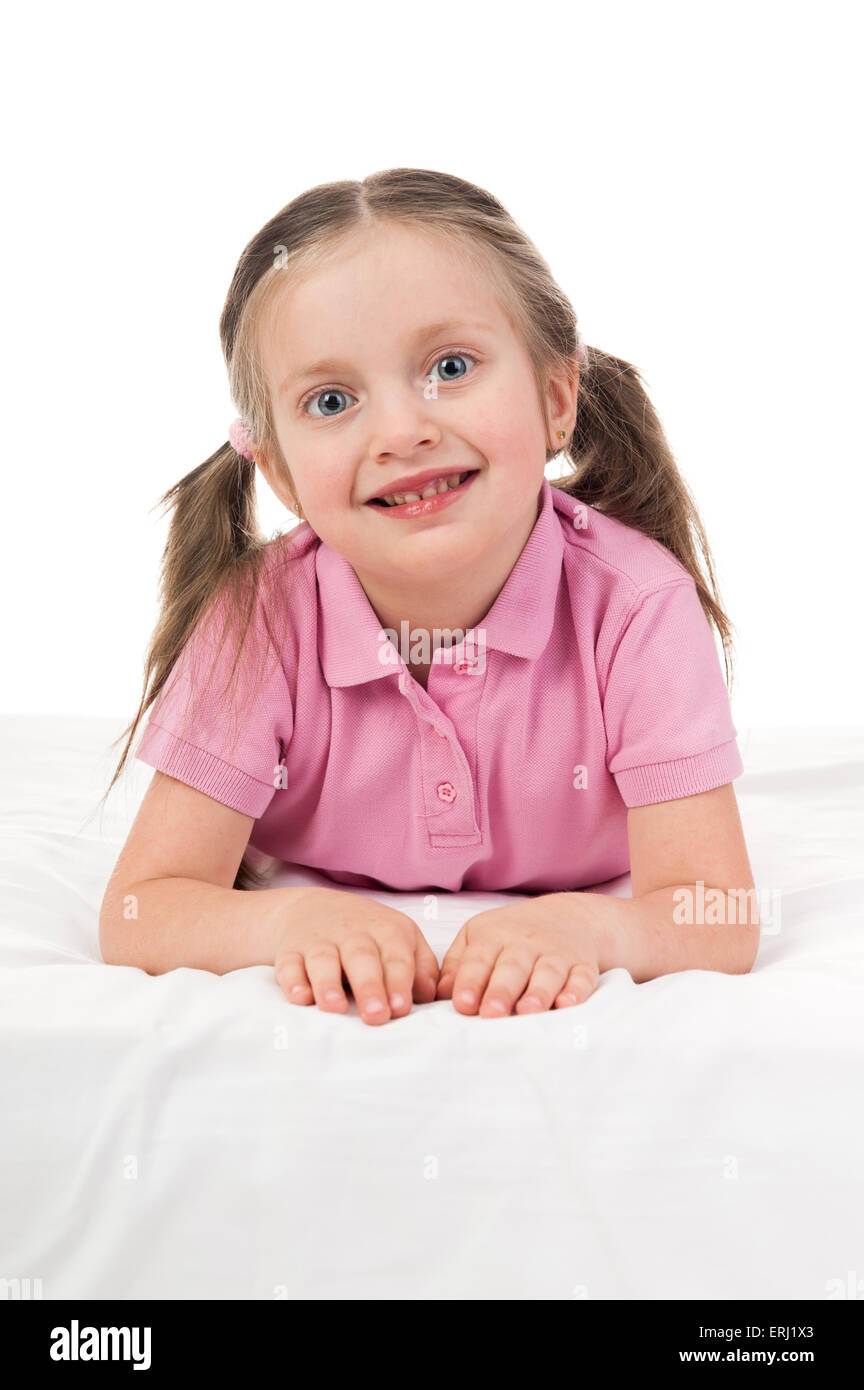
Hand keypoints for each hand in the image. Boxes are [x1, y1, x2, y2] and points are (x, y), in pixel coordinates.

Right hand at [274, 887, 439, 1025]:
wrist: (314, 909)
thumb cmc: (370, 936)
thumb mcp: (403, 941)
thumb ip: (422, 969)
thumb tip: (429, 998)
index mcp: (388, 931)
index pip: (396, 957)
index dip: (399, 982)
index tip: (400, 1008)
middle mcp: (353, 933)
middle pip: (361, 957)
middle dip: (369, 986)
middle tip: (375, 1016)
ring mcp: (319, 941)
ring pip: (323, 960)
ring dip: (328, 984)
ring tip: (335, 1008)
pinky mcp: (290, 951)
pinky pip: (288, 964)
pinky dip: (292, 980)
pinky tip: (299, 997)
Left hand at [435, 893, 601, 1016]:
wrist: (569, 916)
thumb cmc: (511, 934)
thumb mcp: (477, 937)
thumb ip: (456, 965)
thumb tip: (441, 994)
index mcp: (494, 936)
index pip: (479, 959)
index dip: (470, 981)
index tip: (462, 1004)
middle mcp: (526, 944)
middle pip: (512, 967)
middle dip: (501, 990)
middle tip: (491, 1013)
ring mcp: (557, 953)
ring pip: (548, 973)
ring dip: (538, 992)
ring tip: (527, 1011)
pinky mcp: (583, 965)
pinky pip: (582, 978)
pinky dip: (577, 991)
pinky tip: (567, 1004)